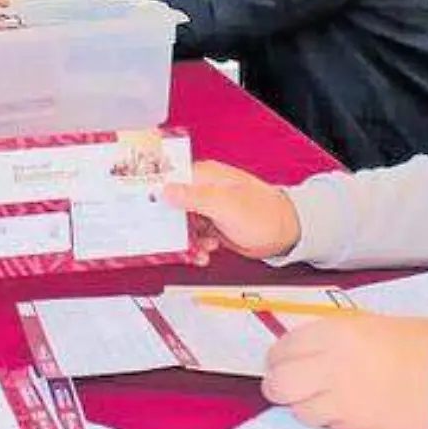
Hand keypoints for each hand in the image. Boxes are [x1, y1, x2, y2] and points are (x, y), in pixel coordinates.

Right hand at [161, 160, 300, 263]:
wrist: (286, 234)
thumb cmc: (263, 213)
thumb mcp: (225, 205)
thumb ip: (194, 197)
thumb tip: (166, 190)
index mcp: (205, 176)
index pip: (170, 178)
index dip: (154, 191)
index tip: (141, 204)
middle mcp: (204, 190)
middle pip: (172, 205)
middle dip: (170, 224)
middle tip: (167, 238)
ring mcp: (209, 209)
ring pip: (182, 225)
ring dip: (186, 240)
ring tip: (198, 248)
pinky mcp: (213, 226)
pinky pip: (194, 237)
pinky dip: (197, 247)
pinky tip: (205, 252)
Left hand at [263, 316, 427, 428]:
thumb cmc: (425, 345)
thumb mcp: (372, 325)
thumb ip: (335, 338)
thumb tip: (307, 350)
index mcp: (335, 333)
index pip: (283, 349)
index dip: (280, 357)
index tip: (283, 361)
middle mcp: (331, 367)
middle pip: (279, 384)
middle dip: (279, 386)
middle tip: (287, 385)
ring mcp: (343, 402)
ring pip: (300, 411)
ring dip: (306, 406)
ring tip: (325, 399)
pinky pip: (330, 427)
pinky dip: (333, 421)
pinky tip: (350, 410)